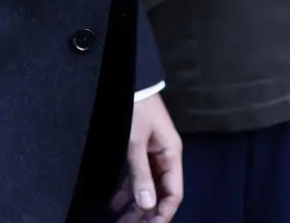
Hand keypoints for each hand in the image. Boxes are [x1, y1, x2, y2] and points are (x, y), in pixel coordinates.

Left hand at [111, 96, 182, 221]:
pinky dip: (127, 191)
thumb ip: (140, 173)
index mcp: (171, 155)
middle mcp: (164, 158)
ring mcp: (151, 155)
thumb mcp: (136, 141)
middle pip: (159, 194)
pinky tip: (115, 203)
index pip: (173, 194)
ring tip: (121, 222)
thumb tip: (147, 205)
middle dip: (146, 214)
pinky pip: (135, 177)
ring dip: (135, 205)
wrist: (130, 81)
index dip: (163, 214)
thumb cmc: (136, 107)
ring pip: (146, 187)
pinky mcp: (138, 150)